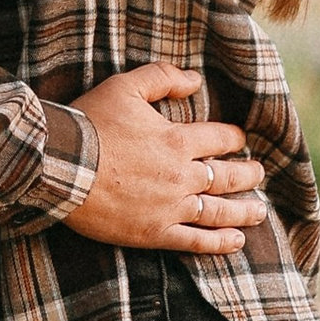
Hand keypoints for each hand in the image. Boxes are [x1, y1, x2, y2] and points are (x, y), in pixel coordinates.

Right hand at [61, 65, 269, 252]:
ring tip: (260, 210)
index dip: (234, 138)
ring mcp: (170, 207)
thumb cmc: (89, 125)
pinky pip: (195, 241)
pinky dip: (219, 242)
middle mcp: (181, 175)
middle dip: (248, 174)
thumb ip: (162, 78)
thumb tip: (195, 80)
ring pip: (219, 211)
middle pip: (227, 176)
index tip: (240, 140)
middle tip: (259, 174)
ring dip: (243, 210)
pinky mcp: (154, 232)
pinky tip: (236, 241)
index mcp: (177, 140)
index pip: (220, 138)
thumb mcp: (125, 87)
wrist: (60, 166)